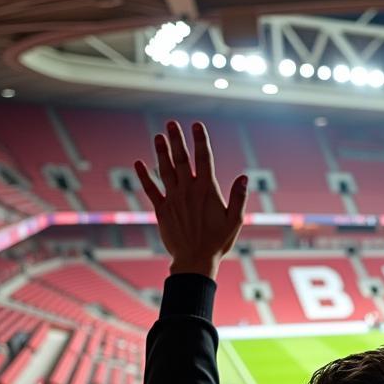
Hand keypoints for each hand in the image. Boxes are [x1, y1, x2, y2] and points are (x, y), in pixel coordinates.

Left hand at [134, 120, 247, 279]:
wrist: (195, 260)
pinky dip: (144, 176)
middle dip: (177, 140)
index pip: (203, 159)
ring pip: (165, 170)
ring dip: (161, 152)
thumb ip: (238, 198)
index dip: (200, 140)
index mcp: (206, 191)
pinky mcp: (162, 210)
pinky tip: (139, 163)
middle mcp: (188, 190)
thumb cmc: (218, 242)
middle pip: (181, 159)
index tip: (196, 125)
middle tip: (171, 123)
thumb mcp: (234, 221)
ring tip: (158, 136)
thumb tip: (244, 177)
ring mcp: (173, 199)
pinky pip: (151, 189)